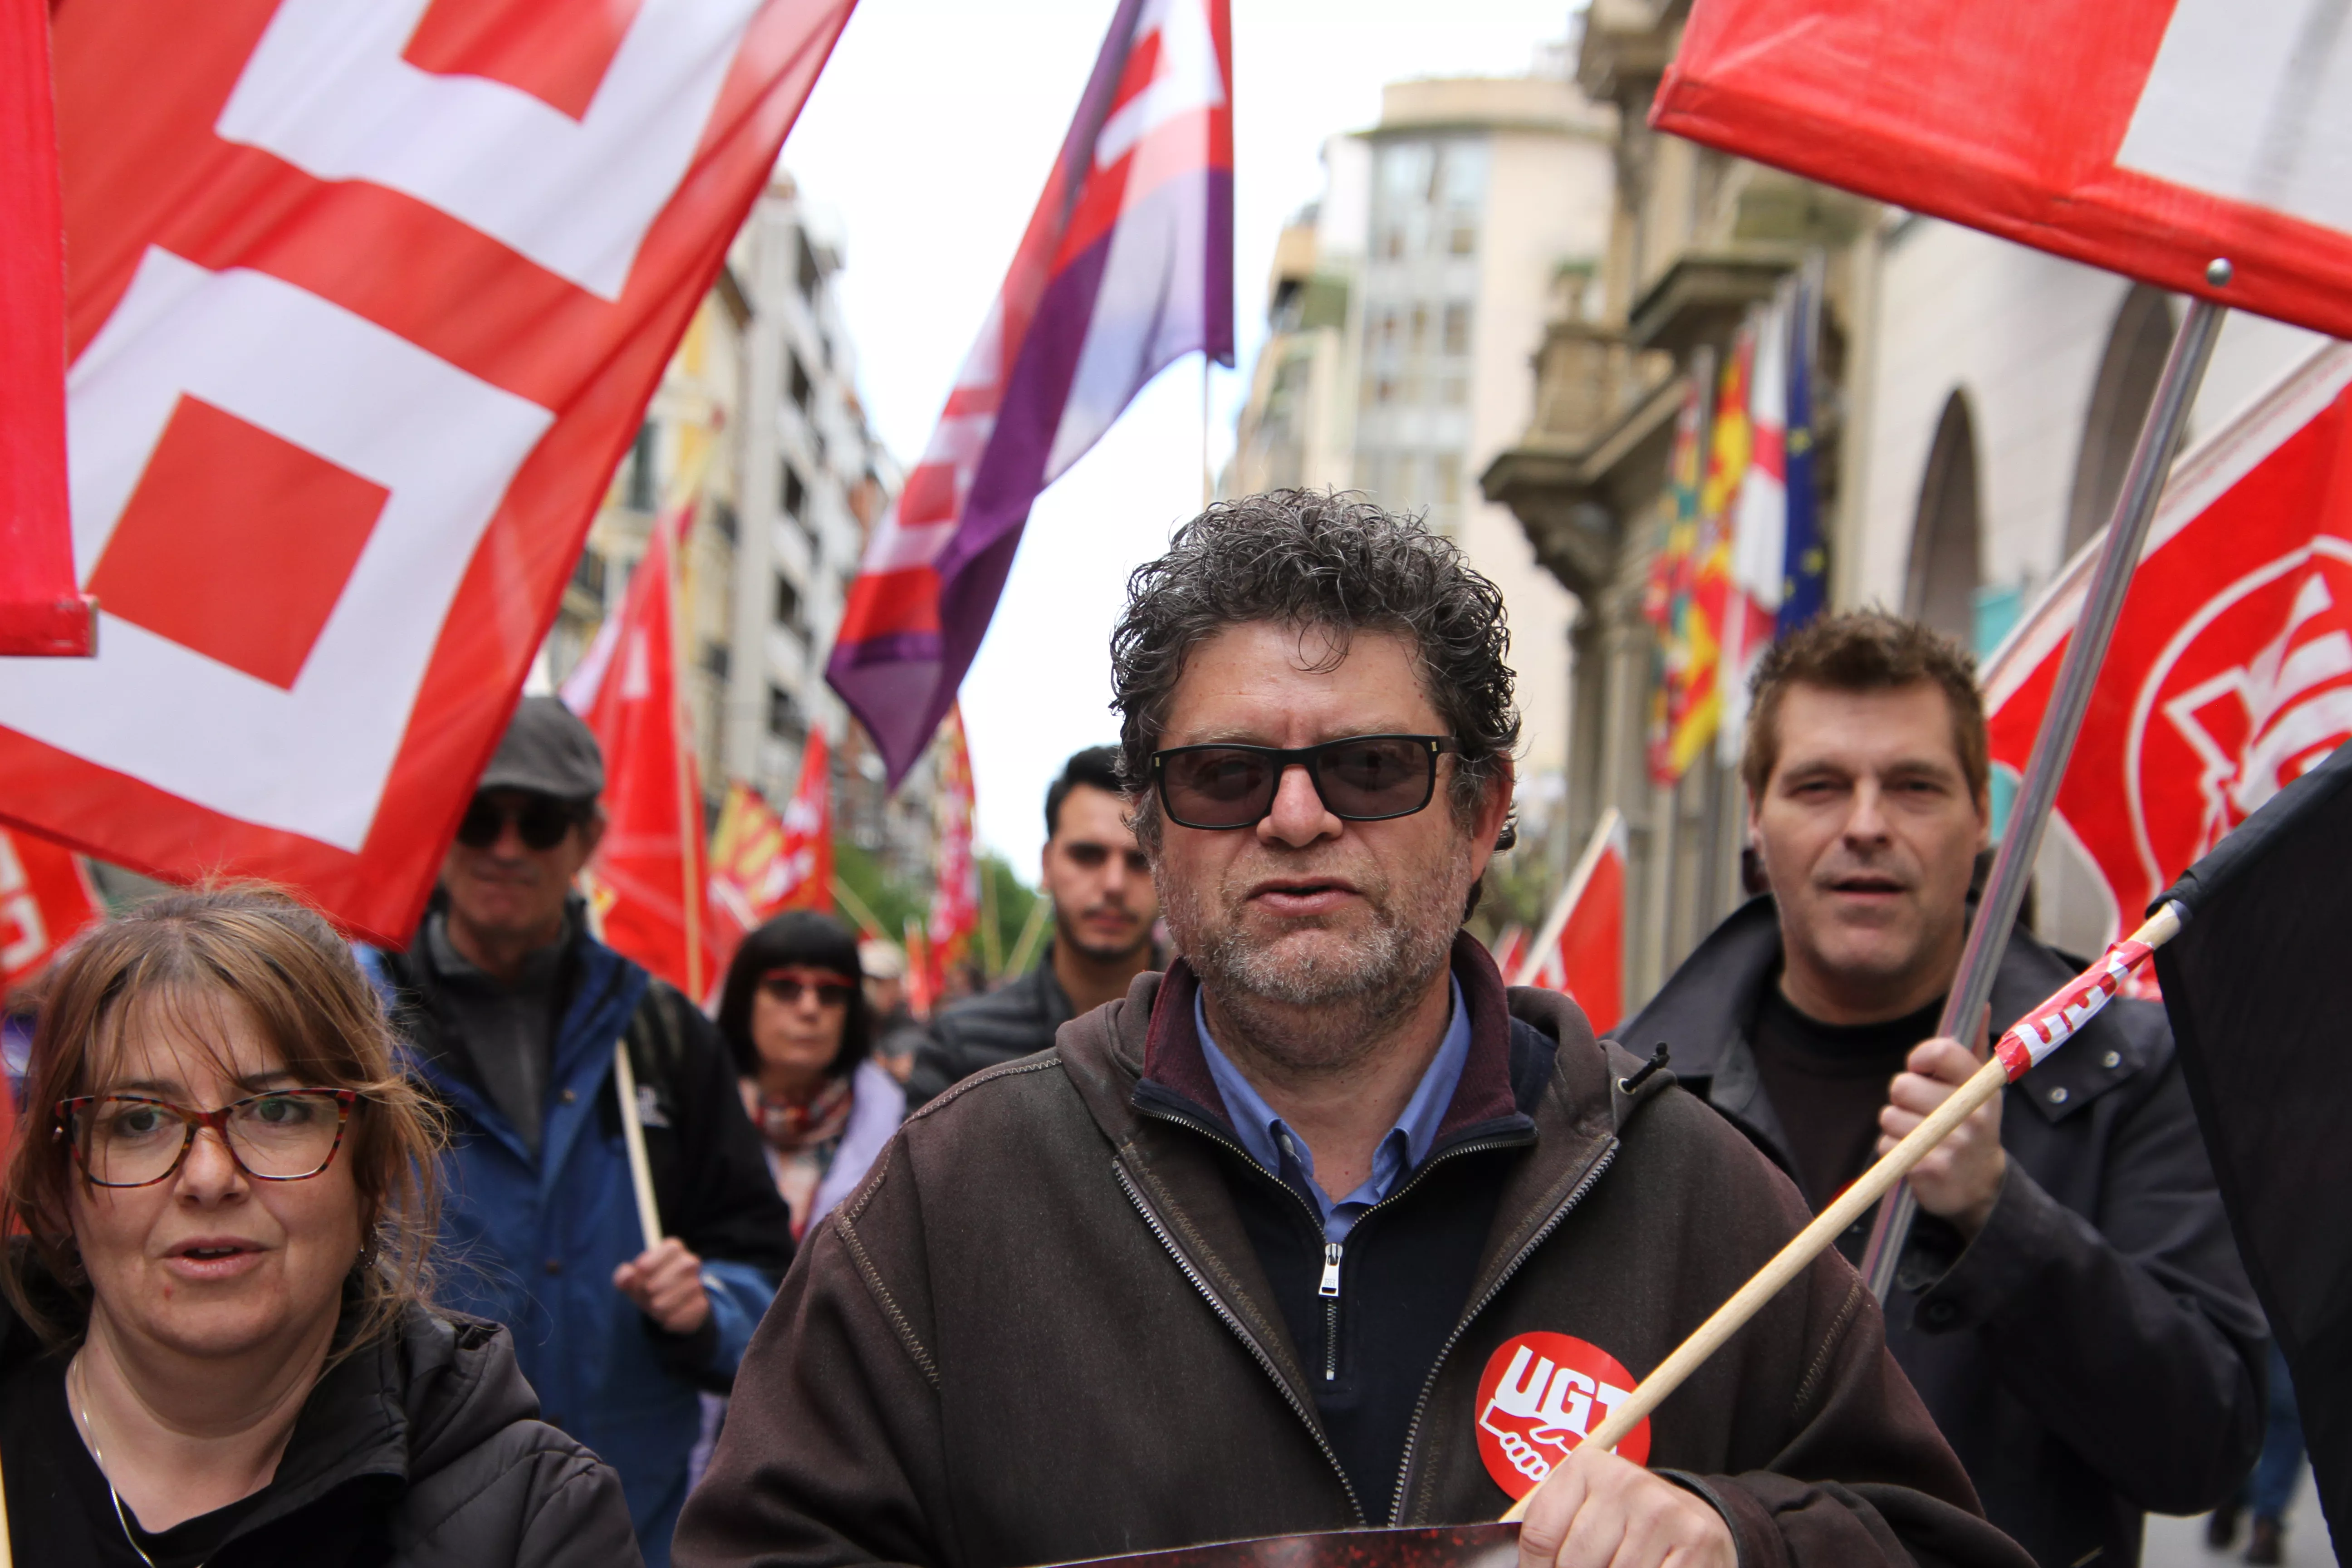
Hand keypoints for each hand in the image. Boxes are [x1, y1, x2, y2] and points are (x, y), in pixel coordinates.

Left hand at [612, 1238, 711, 1334]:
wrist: (666, 1307)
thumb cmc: (646, 1286)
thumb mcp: (633, 1281)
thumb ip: (625, 1276)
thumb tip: (628, 1275)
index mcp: (673, 1250)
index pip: (671, 1248)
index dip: (656, 1259)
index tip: (641, 1270)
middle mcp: (690, 1263)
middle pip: (681, 1269)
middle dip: (658, 1285)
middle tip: (648, 1294)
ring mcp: (698, 1283)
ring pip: (686, 1291)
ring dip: (665, 1304)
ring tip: (655, 1309)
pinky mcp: (702, 1303)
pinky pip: (691, 1310)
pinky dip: (675, 1317)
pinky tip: (666, 1319)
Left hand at [1515, 1443, 1734, 1567]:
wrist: (1696, 1521)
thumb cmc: (1625, 1523)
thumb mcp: (1584, 1513)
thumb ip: (1550, 1534)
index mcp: (1587, 1466)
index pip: (1539, 1535)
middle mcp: (1625, 1481)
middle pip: (1573, 1562)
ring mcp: (1662, 1512)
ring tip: (1613, 1566)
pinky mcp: (1695, 1542)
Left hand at [1878, 1036, 2005, 1236]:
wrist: (1980, 1186)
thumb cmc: (1971, 1124)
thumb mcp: (1980, 1087)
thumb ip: (1974, 1046)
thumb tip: (1981, 1003)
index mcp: (1980, 1087)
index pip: (1940, 1051)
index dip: (1920, 1057)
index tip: (1921, 1069)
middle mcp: (1969, 1113)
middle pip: (1901, 1085)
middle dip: (1903, 1097)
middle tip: (1923, 1111)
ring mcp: (1950, 1142)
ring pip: (1888, 1115)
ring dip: (1896, 1126)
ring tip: (1921, 1135)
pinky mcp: (1928, 1167)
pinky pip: (1885, 1144)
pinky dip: (1893, 1151)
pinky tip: (1917, 1156)